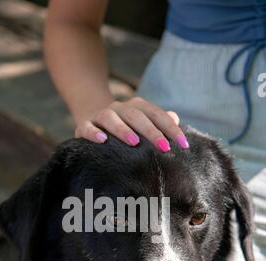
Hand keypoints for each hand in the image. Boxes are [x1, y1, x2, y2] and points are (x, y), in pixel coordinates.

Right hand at [74, 97, 188, 151]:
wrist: (91, 119)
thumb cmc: (125, 129)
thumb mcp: (143, 125)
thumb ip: (160, 122)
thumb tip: (176, 118)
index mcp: (137, 107)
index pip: (157, 114)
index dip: (171, 128)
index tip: (183, 145)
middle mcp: (119, 108)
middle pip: (136, 115)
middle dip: (151, 131)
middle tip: (164, 147)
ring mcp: (101, 116)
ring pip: (111, 118)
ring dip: (123, 129)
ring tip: (134, 142)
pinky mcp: (83, 125)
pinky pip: (87, 127)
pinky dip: (93, 133)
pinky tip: (102, 140)